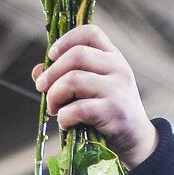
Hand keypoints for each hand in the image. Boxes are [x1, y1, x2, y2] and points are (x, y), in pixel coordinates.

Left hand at [31, 24, 158, 169]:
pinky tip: (65, 123)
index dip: (66, 40)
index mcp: (113, 57)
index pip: (90, 33)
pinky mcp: (113, 112)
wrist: (135, 141)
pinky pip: (78, 109)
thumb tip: (37, 71)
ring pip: (73, 80)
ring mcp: (117, 89)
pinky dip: (64, 116)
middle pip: (77, 55)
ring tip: (53, 108)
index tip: (51, 55)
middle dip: (52, 72)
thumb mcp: (92, 89)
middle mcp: (118, 68)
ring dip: (54, 95)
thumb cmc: (108, 113)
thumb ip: (66, 77)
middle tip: (42, 88)